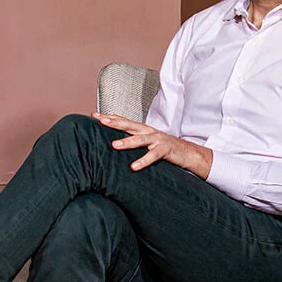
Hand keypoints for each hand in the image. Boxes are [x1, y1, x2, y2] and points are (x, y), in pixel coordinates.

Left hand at [92, 113, 213, 178]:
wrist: (188, 153)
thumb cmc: (164, 148)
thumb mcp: (147, 142)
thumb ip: (133, 141)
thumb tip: (113, 144)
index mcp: (143, 129)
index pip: (124, 120)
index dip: (110, 117)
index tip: (94, 114)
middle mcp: (148, 131)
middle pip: (129, 125)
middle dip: (115, 122)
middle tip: (101, 121)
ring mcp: (157, 139)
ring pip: (140, 139)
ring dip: (127, 142)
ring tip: (114, 145)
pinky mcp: (165, 150)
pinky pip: (153, 156)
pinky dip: (143, 161)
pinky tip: (134, 167)